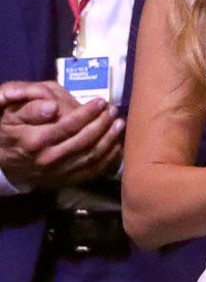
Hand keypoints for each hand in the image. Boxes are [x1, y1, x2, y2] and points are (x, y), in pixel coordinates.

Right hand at [0, 81, 123, 190]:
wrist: (3, 162)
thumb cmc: (9, 131)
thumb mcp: (10, 114)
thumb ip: (30, 108)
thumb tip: (52, 107)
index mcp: (35, 140)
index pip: (68, 125)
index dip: (87, 113)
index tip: (100, 101)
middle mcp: (48, 159)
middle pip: (84, 141)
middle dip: (103, 124)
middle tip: (113, 110)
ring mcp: (58, 172)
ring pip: (91, 157)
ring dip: (109, 140)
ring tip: (119, 124)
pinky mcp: (65, 180)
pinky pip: (92, 172)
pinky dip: (108, 159)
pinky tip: (117, 145)